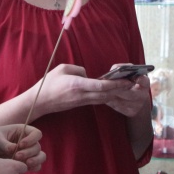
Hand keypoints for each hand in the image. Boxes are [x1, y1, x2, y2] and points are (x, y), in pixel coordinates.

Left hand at [0, 124, 45, 171]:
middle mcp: (27, 141)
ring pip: (40, 156)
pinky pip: (35, 166)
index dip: (31, 139)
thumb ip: (4, 144)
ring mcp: (27, 152)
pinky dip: (33, 168)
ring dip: (35, 161)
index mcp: (22, 131)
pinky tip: (24, 169)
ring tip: (25, 165)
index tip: (20, 145)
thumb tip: (14, 149)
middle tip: (17, 156)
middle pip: (38, 147)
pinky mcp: (24, 162)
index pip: (36, 133)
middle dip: (29, 152)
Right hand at [32, 64, 147, 116]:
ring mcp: (81, 101)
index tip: (126, 80)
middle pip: (106, 94)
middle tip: (133, 85)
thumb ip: (78, 70)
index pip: (100, 86)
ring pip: (103, 99)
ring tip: (127, 88)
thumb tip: (88, 75)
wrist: (39, 101)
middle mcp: (82, 95)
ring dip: (115, 94)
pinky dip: (106, 97)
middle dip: (120, 90)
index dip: (115, 84)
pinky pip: (97, 100)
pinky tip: (113, 93)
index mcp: (77, 85)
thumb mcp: (62, 69)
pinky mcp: (80, 104)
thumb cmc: (48, 83)